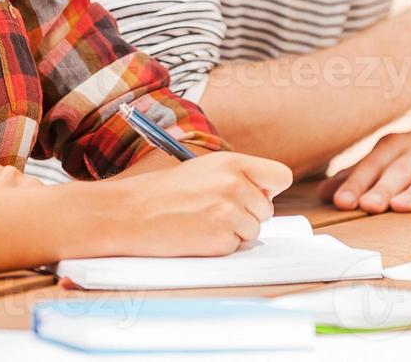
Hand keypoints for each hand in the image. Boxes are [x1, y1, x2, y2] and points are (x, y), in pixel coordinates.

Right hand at [105, 152, 292, 256]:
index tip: (256, 194)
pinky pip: (234, 247)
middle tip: (213, 211)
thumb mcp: (202, 169)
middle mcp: (235, 185)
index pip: (281, 176)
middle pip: (266, 210)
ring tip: (201, 222)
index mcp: (232, 162)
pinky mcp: (221, 238)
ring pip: (253, 231)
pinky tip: (195, 234)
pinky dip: (218, 246)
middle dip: (247, 215)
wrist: (129, 212)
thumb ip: (236, 176)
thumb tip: (265, 193)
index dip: (269, 189)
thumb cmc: (161, 191)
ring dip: (232, 232)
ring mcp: (229, 212)